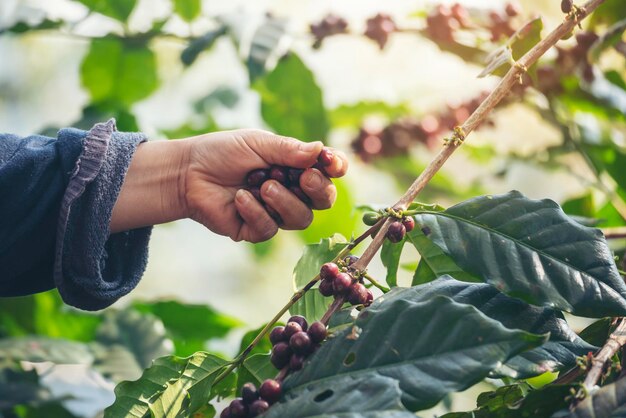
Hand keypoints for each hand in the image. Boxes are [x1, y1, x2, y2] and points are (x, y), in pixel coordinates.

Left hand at [184, 129, 347, 241]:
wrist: (187, 172)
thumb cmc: (222, 152)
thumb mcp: (258, 143)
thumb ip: (289, 150)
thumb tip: (320, 150)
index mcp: (296, 167)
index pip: (328, 171)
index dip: (336, 168)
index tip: (332, 163)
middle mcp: (291, 191)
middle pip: (323, 200)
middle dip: (318, 189)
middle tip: (303, 178)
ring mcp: (275, 213)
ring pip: (301, 218)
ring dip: (285, 201)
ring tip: (263, 186)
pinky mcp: (255, 230)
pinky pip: (269, 228)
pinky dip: (256, 212)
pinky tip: (240, 198)